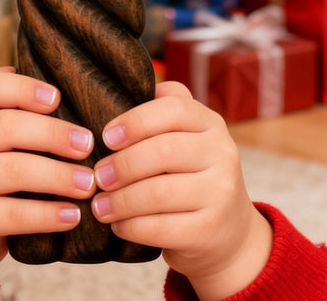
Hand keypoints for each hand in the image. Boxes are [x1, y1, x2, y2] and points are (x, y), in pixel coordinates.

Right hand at [0, 68, 95, 289]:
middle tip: (88, 144)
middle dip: (54, 134)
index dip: (24, 88)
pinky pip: (15, 213)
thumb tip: (37, 77)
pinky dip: (48, 213)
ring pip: (15, 170)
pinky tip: (72, 214)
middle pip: (7, 127)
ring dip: (59, 175)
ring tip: (88, 182)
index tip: (57, 98)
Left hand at [90, 81, 272, 300]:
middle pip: (163, 150)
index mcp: (210, 123)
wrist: (228, 232)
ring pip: (160, 192)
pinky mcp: (211, 230)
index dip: (136, 120)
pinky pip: (162, 227)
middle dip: (123, 164)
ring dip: (121, 200)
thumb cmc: (190, 175)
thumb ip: (161, 112)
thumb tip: (119, 93)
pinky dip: (132, 226)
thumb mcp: (186, 138)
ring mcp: (221, 193)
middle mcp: (222, 153)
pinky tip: (117, 225)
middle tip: (97, 177)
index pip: (174, 108)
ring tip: (99, 205)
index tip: (107, 136)